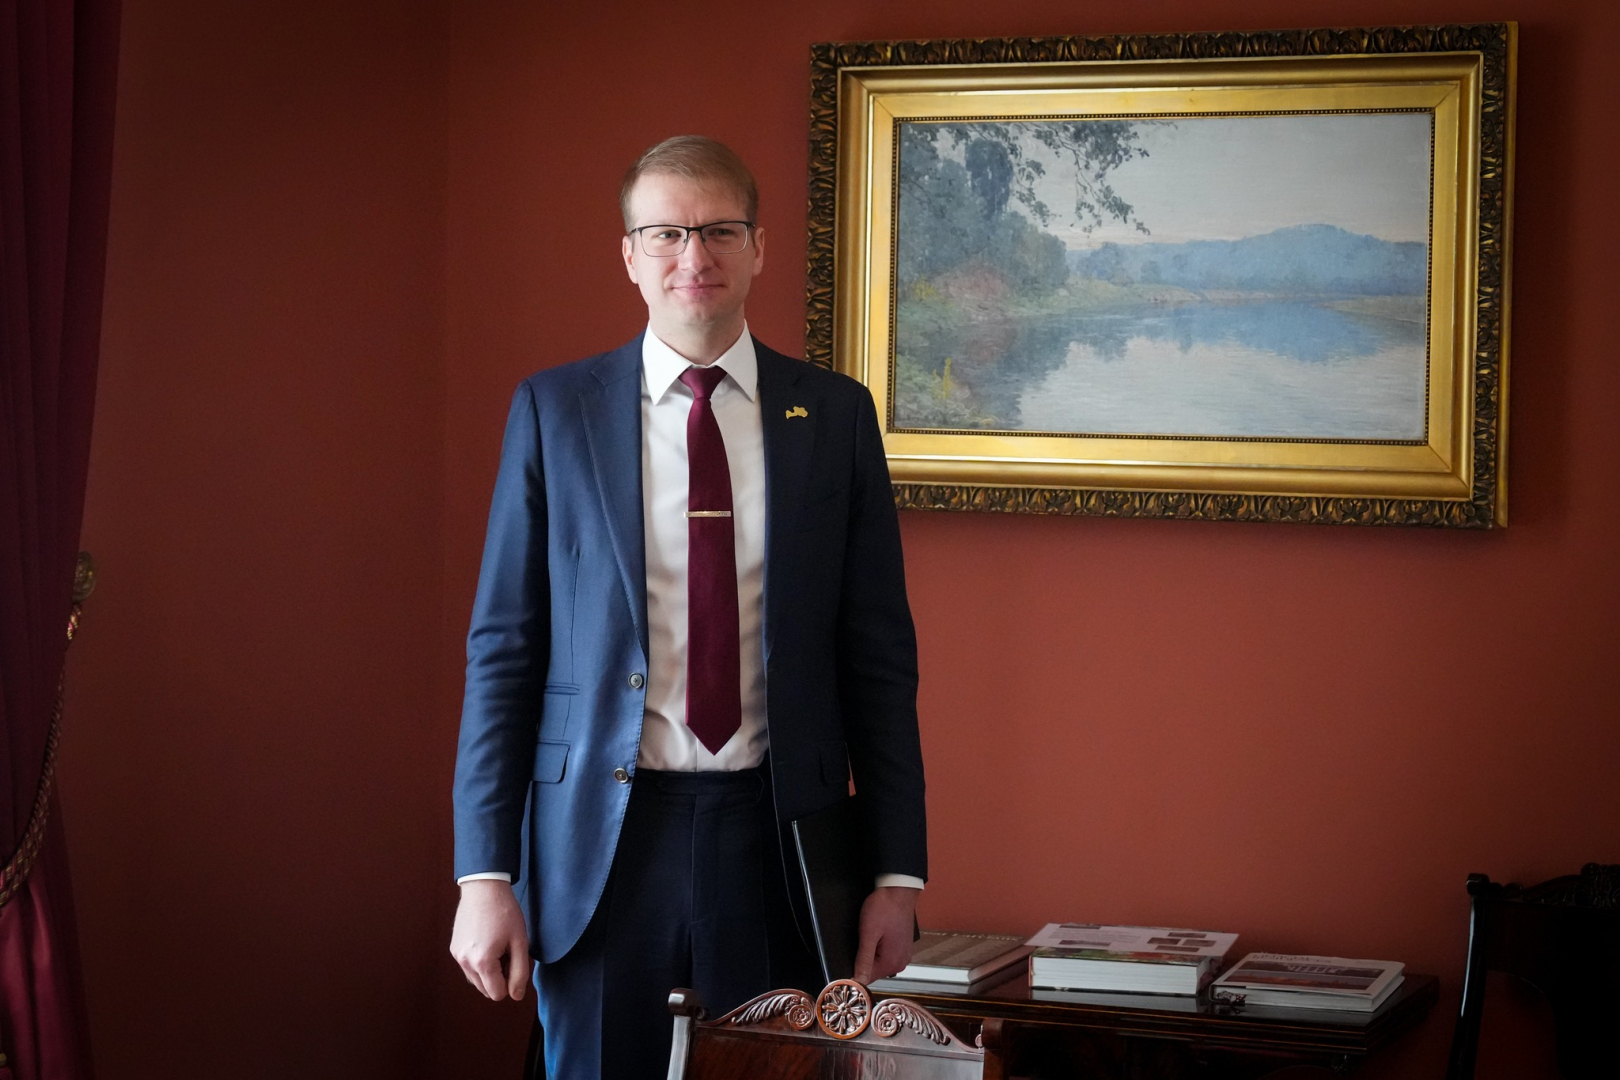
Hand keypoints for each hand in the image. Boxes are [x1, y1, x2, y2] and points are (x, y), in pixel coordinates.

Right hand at [450, 879, 530, 1001]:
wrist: (484, 888)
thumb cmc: (505, 913)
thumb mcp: (520, 942)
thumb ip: (520, 972)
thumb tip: (516, 996)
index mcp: (482, 962)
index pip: (497, 994)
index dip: (510, 982)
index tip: (514, 961)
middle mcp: (465, 962)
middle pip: (485, 990)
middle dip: (499, 978)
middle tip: (507, 953)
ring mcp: (457, 956)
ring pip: (476, 980)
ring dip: (488, 972)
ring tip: (497, 947)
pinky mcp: (454, 949)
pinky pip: (468, 967)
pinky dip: (478, 963)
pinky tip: (487, 942)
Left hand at [852, 886, 920, 983]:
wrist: (899, 890)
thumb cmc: (884, 908)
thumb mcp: (869, 933)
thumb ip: (864, 959)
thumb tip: (857, 981)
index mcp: (892, 963)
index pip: (866, 978)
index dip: (854, 969)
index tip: (849, 955)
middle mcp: (900, 963)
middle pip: (873, 971)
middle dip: (863, 959)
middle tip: (860, 940)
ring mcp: (903, 955)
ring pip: (878, 962)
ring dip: (871, 952)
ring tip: (869, 935)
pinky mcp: (903, 947)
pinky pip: (886, 954)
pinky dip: (878, 948)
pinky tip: (876, 935)